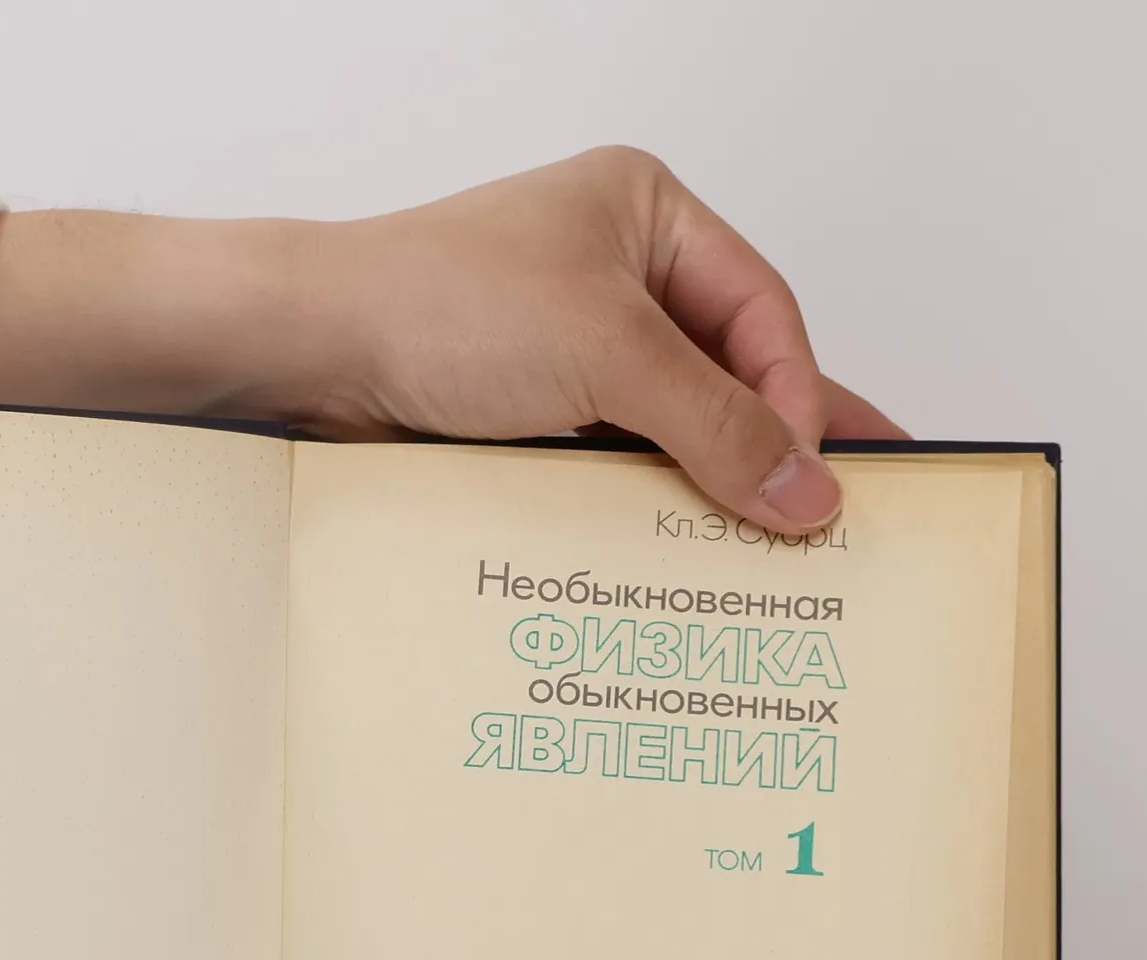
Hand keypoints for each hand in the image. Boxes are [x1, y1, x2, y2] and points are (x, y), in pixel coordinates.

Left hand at [0, 146, 906, 533]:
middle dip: (772, 448)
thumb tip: (807, 492)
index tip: (815, 481)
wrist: (310, 355)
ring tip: (768, 555)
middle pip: (724, 375)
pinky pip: (608, 464)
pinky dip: (642, 506)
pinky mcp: (522, 414)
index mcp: (647, 217)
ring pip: (667, 427)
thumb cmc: (437, 306)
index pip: (762, 315)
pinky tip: (675, 552)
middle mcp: (611, 276)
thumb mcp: (607, 354)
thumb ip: (717, 426)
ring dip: (707, 488)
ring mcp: (564, 349)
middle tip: (836, 522)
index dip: (797, 399)